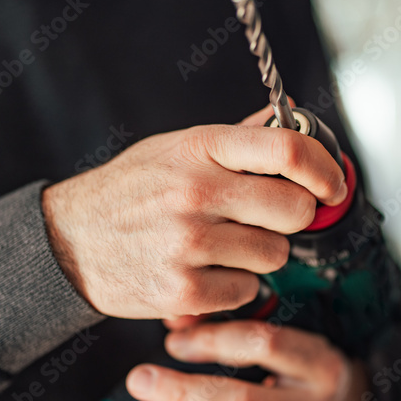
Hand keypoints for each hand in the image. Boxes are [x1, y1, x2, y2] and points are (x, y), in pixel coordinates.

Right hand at [41, 106, 346, 318]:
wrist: (67, 242)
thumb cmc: (129, 191)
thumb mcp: (176, 149)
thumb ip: (238, 137)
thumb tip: (291, 110)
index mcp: (202, 147)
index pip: (289, 150)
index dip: (326, 170)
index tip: (333, 186)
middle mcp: (198, 191)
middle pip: (295, 210)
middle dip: (292, 219)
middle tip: (268, 221)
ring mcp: (190, 242)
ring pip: (275, 254)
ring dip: (260, 255)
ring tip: (223, 248)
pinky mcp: (183, 289)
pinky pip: (247, 290)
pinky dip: (234, 287)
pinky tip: (205, 273)